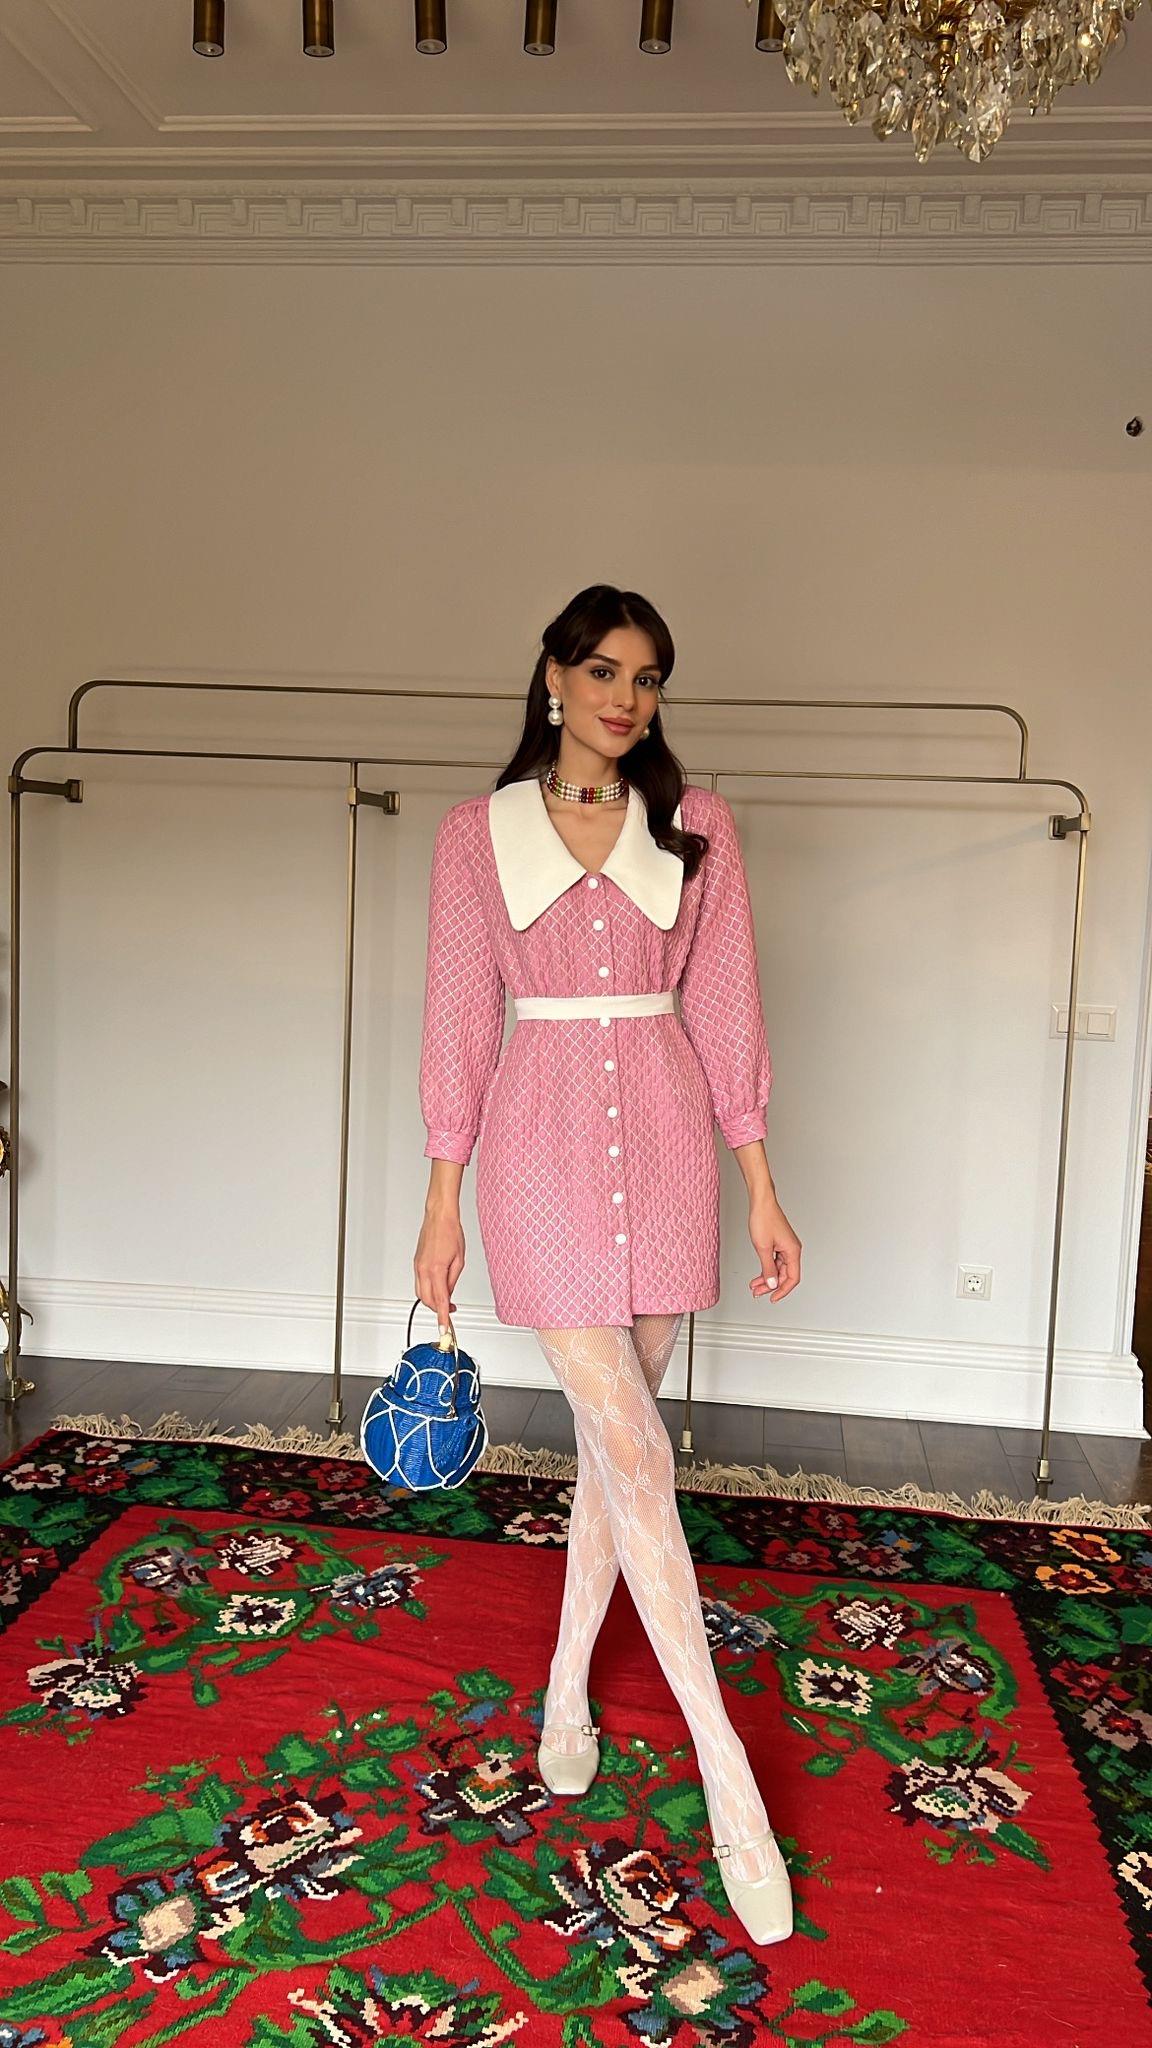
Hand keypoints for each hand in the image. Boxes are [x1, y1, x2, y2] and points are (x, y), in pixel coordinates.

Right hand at [414, 1205, 462, 1329]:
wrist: (439, 1217)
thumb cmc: (451, 1232)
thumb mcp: (459, 1260)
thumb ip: (453, 1280)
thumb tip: (449, 1293)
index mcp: (436, 1270)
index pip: (440, 1300)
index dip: (442, 1317)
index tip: (444, 1329)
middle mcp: (424, 1270)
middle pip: (428, 1300)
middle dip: (438, 1310)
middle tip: (450, 1312)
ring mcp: (418, 1267)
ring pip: (421, 1294)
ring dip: (433, 1301)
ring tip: (446, 1301)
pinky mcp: (416, 1264)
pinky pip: (419, 1283)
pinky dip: (428, 1290)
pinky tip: (438, 1289)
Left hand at [748, 1194, 800, 1304]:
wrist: (761, 1202)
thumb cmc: (764, 1219)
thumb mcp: (763, 1248)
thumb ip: (768, 1268)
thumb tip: (772, 1283)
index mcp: (793, 1251)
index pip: (792, 1278)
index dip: (783, 1291)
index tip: (773, 1298)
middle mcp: (792, 1249)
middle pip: (784, 1275)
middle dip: (771, 1285)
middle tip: (757, 1292)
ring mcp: (785, 1247)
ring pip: (778, 1269)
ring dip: (767, 1278)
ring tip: (755, 1286)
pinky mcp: (779, 1244)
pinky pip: (775, 1261)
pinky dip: (766, 1269)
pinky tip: (758, 1275)